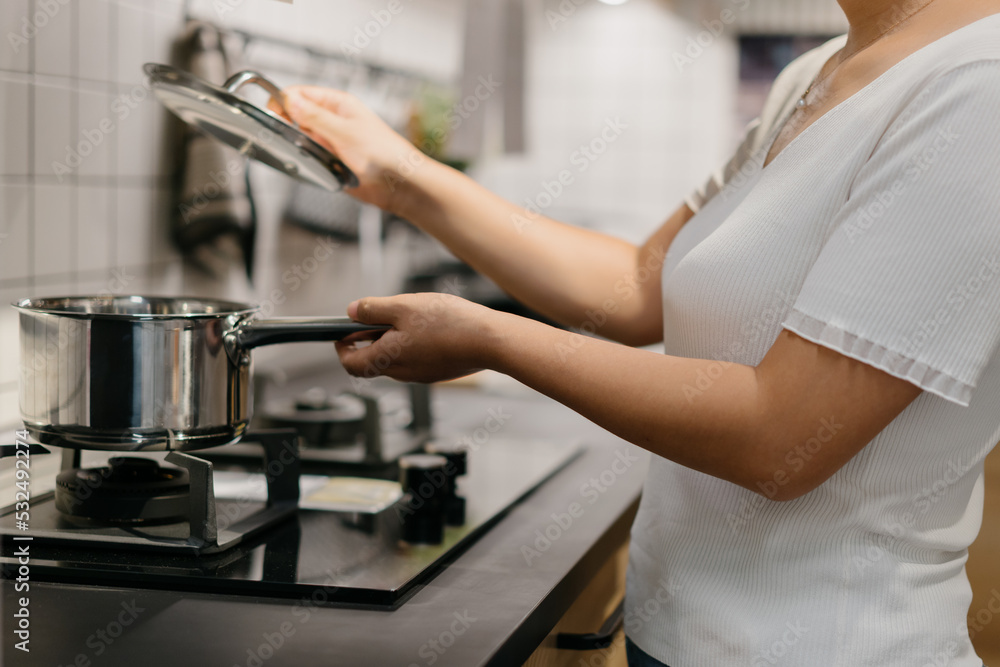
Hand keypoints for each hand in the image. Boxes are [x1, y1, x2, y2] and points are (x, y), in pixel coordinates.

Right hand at [268, 86, 428, 213]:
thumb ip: (315, 117)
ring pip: (301, 138)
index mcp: (338, 104)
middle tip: (290, 139)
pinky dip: (307, 162)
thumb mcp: (345, 132)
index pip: (300, 94)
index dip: (283, 101)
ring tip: (311, 155)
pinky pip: (310, 157)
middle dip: (289, 126)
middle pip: (297, 116)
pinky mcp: (331, 160)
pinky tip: (314, 167)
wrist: (400, 184)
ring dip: (300, 147)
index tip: (271, 113)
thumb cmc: (384, 155)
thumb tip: (290, 100)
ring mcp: (331, 140)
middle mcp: (333, 120)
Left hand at [336, 293, 503, 383]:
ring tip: (407, 316)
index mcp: (387, 358)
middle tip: (376, 318)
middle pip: (374, 362)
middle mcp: (402, 373)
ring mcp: (422, 375)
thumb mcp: (404, 306)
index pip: (352, 364)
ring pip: (396, 360)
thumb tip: (352, 311)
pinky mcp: (440, 371)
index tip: (342, 335)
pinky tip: (429, 326)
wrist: (490, 341)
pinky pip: (417, 360)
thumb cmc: (448, 323)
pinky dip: (412, 345)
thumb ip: (374, 309)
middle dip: (370, 340)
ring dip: (393, 340)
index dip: (342, 349)